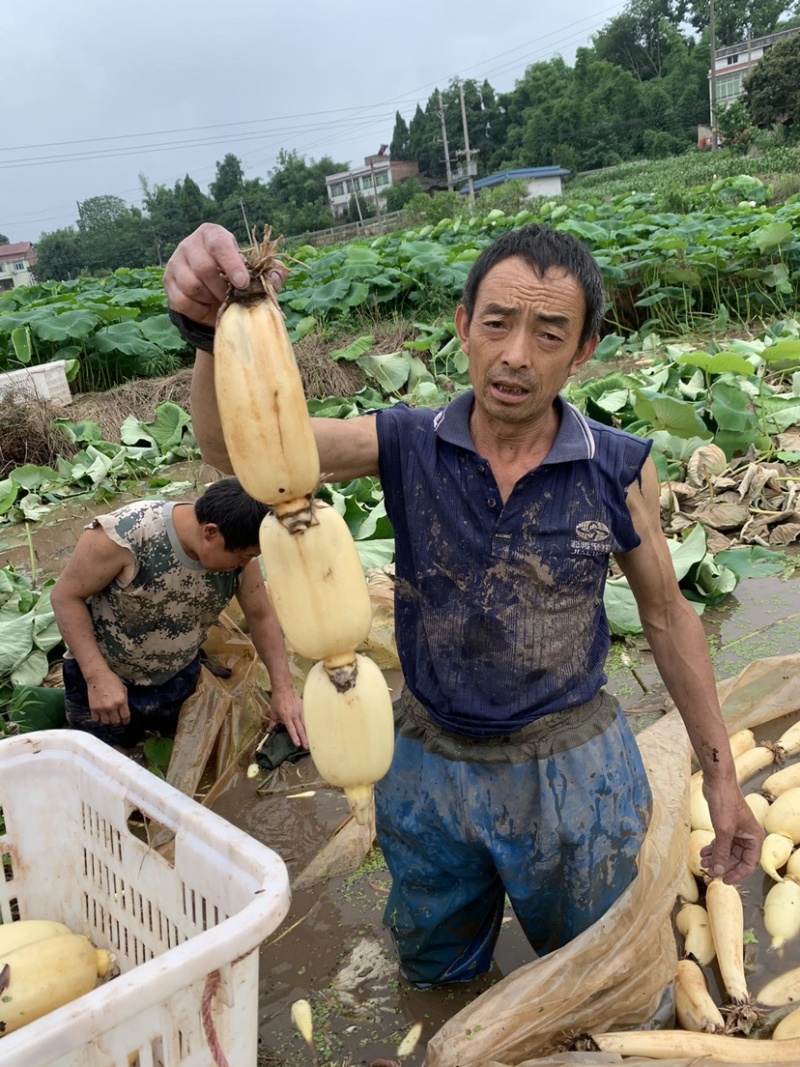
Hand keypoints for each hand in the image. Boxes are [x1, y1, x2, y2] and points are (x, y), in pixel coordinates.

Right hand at [85, 668, 129, 725]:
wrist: (98, 676)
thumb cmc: (112, 681)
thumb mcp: (123, 689)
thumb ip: (124, 701)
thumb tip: (124, 711)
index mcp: (121, 701)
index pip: (125, 717)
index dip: (126, 721)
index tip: (125, 722)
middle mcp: (112, 706)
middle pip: (116, 722)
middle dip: (118, 722)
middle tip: (117, 720)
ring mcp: (102, 708)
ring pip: (106, 723)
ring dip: (108, 721)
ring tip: (109, 717)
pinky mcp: (93, 708)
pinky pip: (96, 720)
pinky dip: (98, 719)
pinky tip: (100, 715)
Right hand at [163, 222, 286, 326]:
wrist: (210, 291)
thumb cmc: (235, 277)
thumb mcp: (253, 273)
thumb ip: (269, 274)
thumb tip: (278, 276)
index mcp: (212, 234)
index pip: (219, 244)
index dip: (232, 264)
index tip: (243, 283)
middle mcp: (190, 244)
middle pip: (204, 268)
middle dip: (223, 289)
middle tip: (234, 299)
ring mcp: (175, 263)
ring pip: (192, 286)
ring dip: (211, 300)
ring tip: (221, 302)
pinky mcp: (168, 283)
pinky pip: (182, 301)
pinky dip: (198, 310)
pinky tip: (208, 308)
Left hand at [268, 685, 306, 749]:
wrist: (284, 689)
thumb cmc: (277, 701)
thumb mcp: (273, 712)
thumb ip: (272, 723)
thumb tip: (268, 732)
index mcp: (286, 717)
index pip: (292, 730)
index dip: (295, 737)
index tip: (298, 745)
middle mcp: (295, 715)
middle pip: (301, 729)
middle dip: (304, 738)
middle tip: (307, 747)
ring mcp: (300, 711)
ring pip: (306, 724)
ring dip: (308, 732)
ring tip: (312, 740)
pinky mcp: (304, 707)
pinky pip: (307, 717)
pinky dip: (309, 724)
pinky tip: (313, 729)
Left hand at [700, 782, 764, 883]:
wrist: (717, 781)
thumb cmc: (725, 802)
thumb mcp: (724, 830)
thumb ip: (722, 852)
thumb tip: (719, 872)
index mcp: (754, 838)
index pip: (749, 863)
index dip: (737, 874)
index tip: (724, 881)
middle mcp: (748, 835)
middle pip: (737, 859)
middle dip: (723, 866)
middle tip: (709, 872)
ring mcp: (737, 831)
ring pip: (727, 851)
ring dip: (716, 858)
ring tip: (703, 862)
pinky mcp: (726, 825)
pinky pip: (721, 842)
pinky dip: (713, 848)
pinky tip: (703, 852)